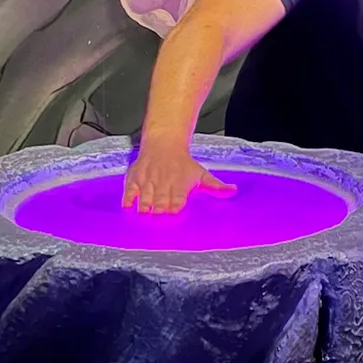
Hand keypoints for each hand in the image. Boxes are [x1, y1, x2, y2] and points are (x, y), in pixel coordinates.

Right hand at [122, 144, 237, 213]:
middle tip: (158, 219)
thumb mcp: (202, 174)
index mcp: (180, 185)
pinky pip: (129, 190)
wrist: (164, 143)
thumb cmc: (184, 163)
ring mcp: (148, 181)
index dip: (175, 206)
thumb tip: (234, 191)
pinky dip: (128, 198)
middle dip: (159, 210)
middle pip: (160, 201)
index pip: (177, 199)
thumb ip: (216, 187)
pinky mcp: (134, 178)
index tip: (174, 212)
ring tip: (144, 214)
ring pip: (144, 197)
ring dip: (144, 206)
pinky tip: (128, 206)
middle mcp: (163, 183)